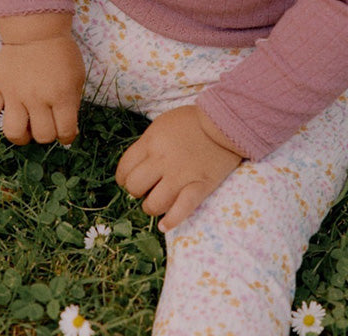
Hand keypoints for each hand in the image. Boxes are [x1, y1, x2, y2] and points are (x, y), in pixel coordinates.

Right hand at [0, 22, 84, 147]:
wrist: (36, 30)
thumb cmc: (61, 53)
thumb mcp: (77, 77)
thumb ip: (73, 105)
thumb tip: (68, 132)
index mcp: (61, 94)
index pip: (65, 131)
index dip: (68, 137)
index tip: (66, 133)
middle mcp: (36, 97)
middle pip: (41, 135)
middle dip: (47, 135)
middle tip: (47, 125)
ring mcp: (13, 93)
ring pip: (14, 132)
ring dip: (22, 138)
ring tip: (26, 131)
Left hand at [115, 105, 243, 232]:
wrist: (224, 121)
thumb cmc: (191, 120)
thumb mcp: (162, 124)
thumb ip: (148, 144)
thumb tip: (137, 165)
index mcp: (151, 143)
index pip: (125, 168)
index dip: (124, 177)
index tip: (129, 179)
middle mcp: (161, 161)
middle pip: (135, 187)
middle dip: (137, 191)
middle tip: (146, 189)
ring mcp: (180, 176)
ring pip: (154, 204)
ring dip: (151, 207)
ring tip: (156, 203)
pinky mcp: (199, 187)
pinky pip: (181, 211)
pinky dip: (171, 221)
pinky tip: (165, 226)